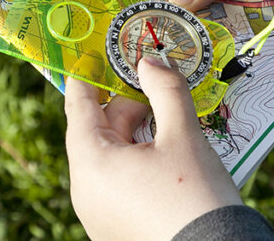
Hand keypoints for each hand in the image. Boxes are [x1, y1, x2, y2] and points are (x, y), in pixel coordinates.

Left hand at [64, 57, 242, 239]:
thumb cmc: (195, 197)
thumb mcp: (183, 134)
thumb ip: (165, 89)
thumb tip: (150, 61)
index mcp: (92, 163)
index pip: (79, 105)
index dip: (90, 74)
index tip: (97, 51)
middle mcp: (86, 190)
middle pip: (101, 129)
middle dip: (132, 106)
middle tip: (162, 89)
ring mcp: (99, 213)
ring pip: (113, 155)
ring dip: (140, 134)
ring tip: (174, 127)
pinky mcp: (115, 227)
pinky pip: (120, 181)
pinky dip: (140, 161)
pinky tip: (171, 160)